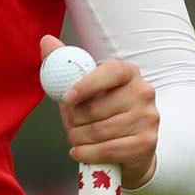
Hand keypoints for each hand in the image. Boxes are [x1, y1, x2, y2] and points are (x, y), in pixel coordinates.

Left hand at [40, 36, 158, 188]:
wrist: (129, 145)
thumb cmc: (102, 112)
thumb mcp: (82, 88)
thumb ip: (64, 64)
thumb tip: (47, 40)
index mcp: (128, 72)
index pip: (110, 72)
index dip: (86, 85)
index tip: (67, 98)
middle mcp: (143, 92)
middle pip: (97, 108)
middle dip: (74, 120)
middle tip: (70, 124)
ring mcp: (148, 117)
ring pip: (100, 131)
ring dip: (78, 138)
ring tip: (76, 138)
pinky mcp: (146, 142)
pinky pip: (108, 150)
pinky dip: (87, 153)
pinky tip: (80, 151)